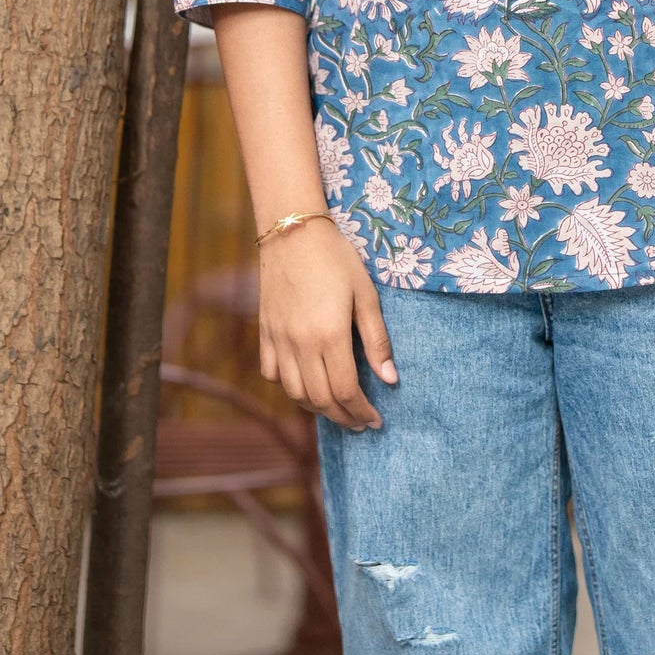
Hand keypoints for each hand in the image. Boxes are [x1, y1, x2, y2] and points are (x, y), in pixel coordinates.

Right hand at [258, 221, 398, 431]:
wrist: (292, 231)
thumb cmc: (336, 258)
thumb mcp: (366, 294)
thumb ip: (377, 340)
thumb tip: (390, 379)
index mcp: (329, 335)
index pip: (345, 392)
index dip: (362, 412)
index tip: (376, 420)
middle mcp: (300, 344)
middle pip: (320, 399)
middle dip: (343, 417)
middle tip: (360, 423)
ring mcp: (278, 339)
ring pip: (294, 392)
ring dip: (317, 409)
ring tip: (337, 410)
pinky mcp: (264, 332)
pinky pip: (271, 373)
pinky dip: (289, 388)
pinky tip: (305, 385)